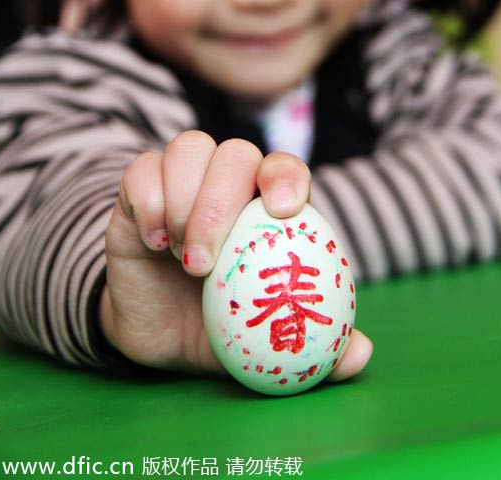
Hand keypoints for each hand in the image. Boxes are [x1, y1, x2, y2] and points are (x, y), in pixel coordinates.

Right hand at [99, 130, 372, 379]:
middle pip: (236, 154)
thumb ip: (313, 346)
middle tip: (202, 264)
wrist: (158, 334)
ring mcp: (182, 180)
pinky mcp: (138, 189)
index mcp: (267, 207)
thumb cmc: (222, 327)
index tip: (282, 210)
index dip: (286, 177)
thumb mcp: (265, 345)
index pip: (285, 168)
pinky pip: (142, 169)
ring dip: (183, 199)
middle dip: (219, 204)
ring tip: (179, 254)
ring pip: (190, 147)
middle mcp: (228, 182)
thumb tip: (361, 354)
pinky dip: (147, 201)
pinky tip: (152, 241)